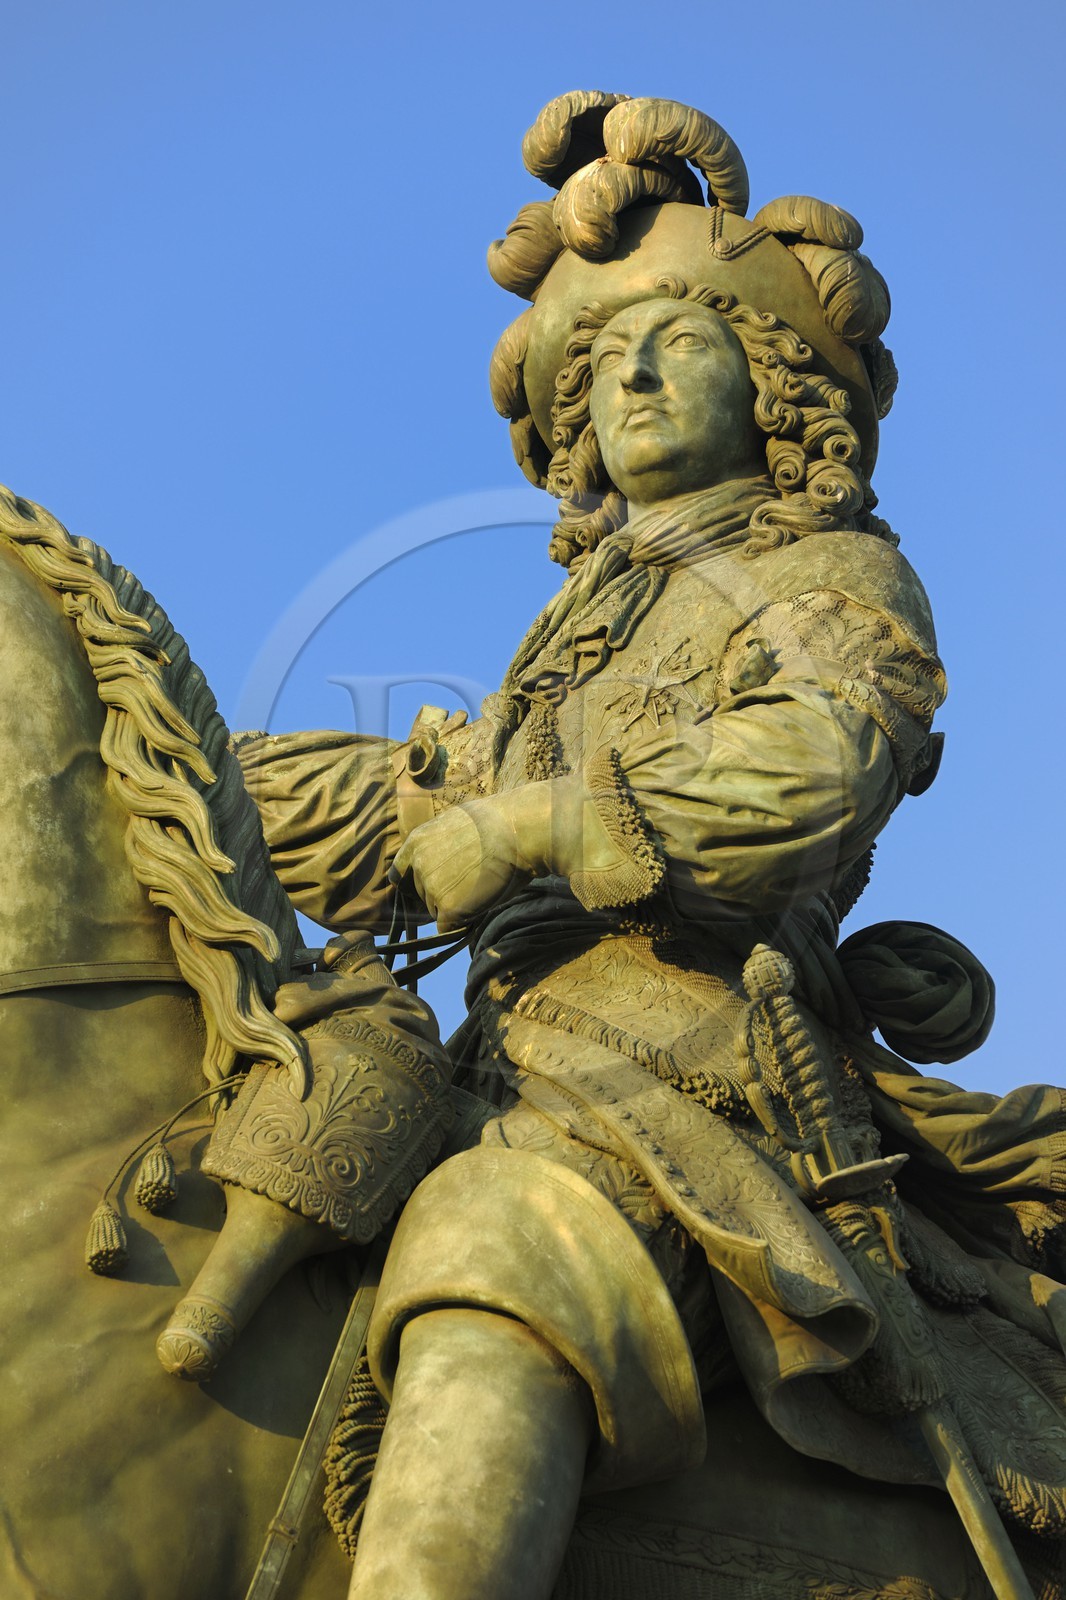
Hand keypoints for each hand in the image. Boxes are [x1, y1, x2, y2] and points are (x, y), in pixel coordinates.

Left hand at [389, 797, 534, 931]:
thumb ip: (440, 843)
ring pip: (436, 911)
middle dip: (442, 894)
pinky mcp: (448, 908)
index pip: (399, 873)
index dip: (416, 882)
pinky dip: (463, 921)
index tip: (431, 886)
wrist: (518, 832)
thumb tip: (443, 856)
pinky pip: (448, 926)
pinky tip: (481, 902)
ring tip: (481, 887)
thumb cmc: (499, 823)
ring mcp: (431, 888)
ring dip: (455, 907)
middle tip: (471, 883)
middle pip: (422, 894)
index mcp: (416, 842)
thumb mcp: (456, 823)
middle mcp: (418, 865)